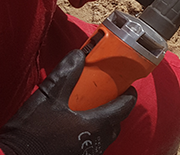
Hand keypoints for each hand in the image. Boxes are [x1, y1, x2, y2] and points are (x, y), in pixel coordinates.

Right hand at [0, 50, 136, 154]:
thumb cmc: (31, 133)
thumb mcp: (48, 97)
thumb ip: (66, 75)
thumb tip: (78, 55)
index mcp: (95, 125)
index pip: (124, 108)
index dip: (129, 96)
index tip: (129, 87)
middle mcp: (96, 142)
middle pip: (116, 124)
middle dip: (116, 110)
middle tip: (109, 97)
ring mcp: (88, 154)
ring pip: (104, 136)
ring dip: (103, 123)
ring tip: (92, 110)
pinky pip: (93, 145)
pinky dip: (91, 134)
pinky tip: (77, 127)